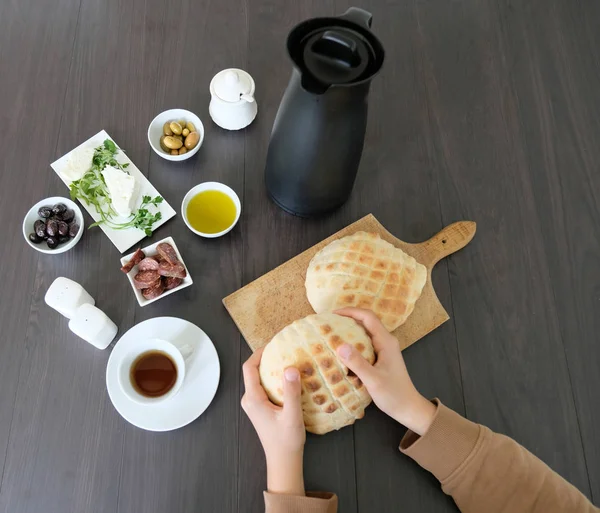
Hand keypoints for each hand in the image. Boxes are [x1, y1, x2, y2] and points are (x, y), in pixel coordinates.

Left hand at [241, 347, 305, 494]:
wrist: (283, 461)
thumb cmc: (286, 440)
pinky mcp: (260, 408)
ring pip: (260, 379)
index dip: (259, 352)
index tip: (274, 343)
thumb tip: (290, 368)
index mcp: (253, 399)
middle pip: (253, 371)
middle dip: (267, 358)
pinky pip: (264, 387)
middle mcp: (249, 400)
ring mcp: (254, 404)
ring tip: (288, 360)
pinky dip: (274, 379)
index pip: (249, 368)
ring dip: (272, 369)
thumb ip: (291, 391)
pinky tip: (289, 379)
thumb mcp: (292, 415)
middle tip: (285, 349)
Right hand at [335, 308, 435, 435]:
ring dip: (350, 330)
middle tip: (328, 323)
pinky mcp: (381, 357)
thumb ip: (357, 363)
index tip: (333, 314)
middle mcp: (386, 341)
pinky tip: (342, 350)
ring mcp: (384, 349)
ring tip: (332, 333)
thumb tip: (339, 345)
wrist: (408, 408)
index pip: (368, 317)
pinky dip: (353, 342)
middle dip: (348, 318)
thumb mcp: (373, 380)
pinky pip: (365, 343)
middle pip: (366, 321)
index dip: (350, 311)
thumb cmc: (393, 394)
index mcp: (386, 341)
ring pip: (365, 332)